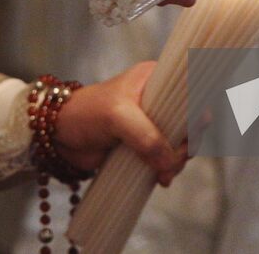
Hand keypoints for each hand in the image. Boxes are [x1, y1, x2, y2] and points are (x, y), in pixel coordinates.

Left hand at [53, 61, 187, 186]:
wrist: (59, 136)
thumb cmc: (85, 113)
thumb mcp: (118, 117)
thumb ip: (147, 137)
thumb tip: (170, 162)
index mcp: (155, 78)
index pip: (191, 87)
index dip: (199, 107)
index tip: (196, 129)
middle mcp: (158, 98)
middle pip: (190, 120)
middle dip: (187, 143)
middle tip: (175, 159)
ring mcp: (152, 123)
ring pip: (181, 142)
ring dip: (177, 160)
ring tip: (164, 173)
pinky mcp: (144, 144)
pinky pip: (167, 157)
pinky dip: (168, 168)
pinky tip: (161, 178)